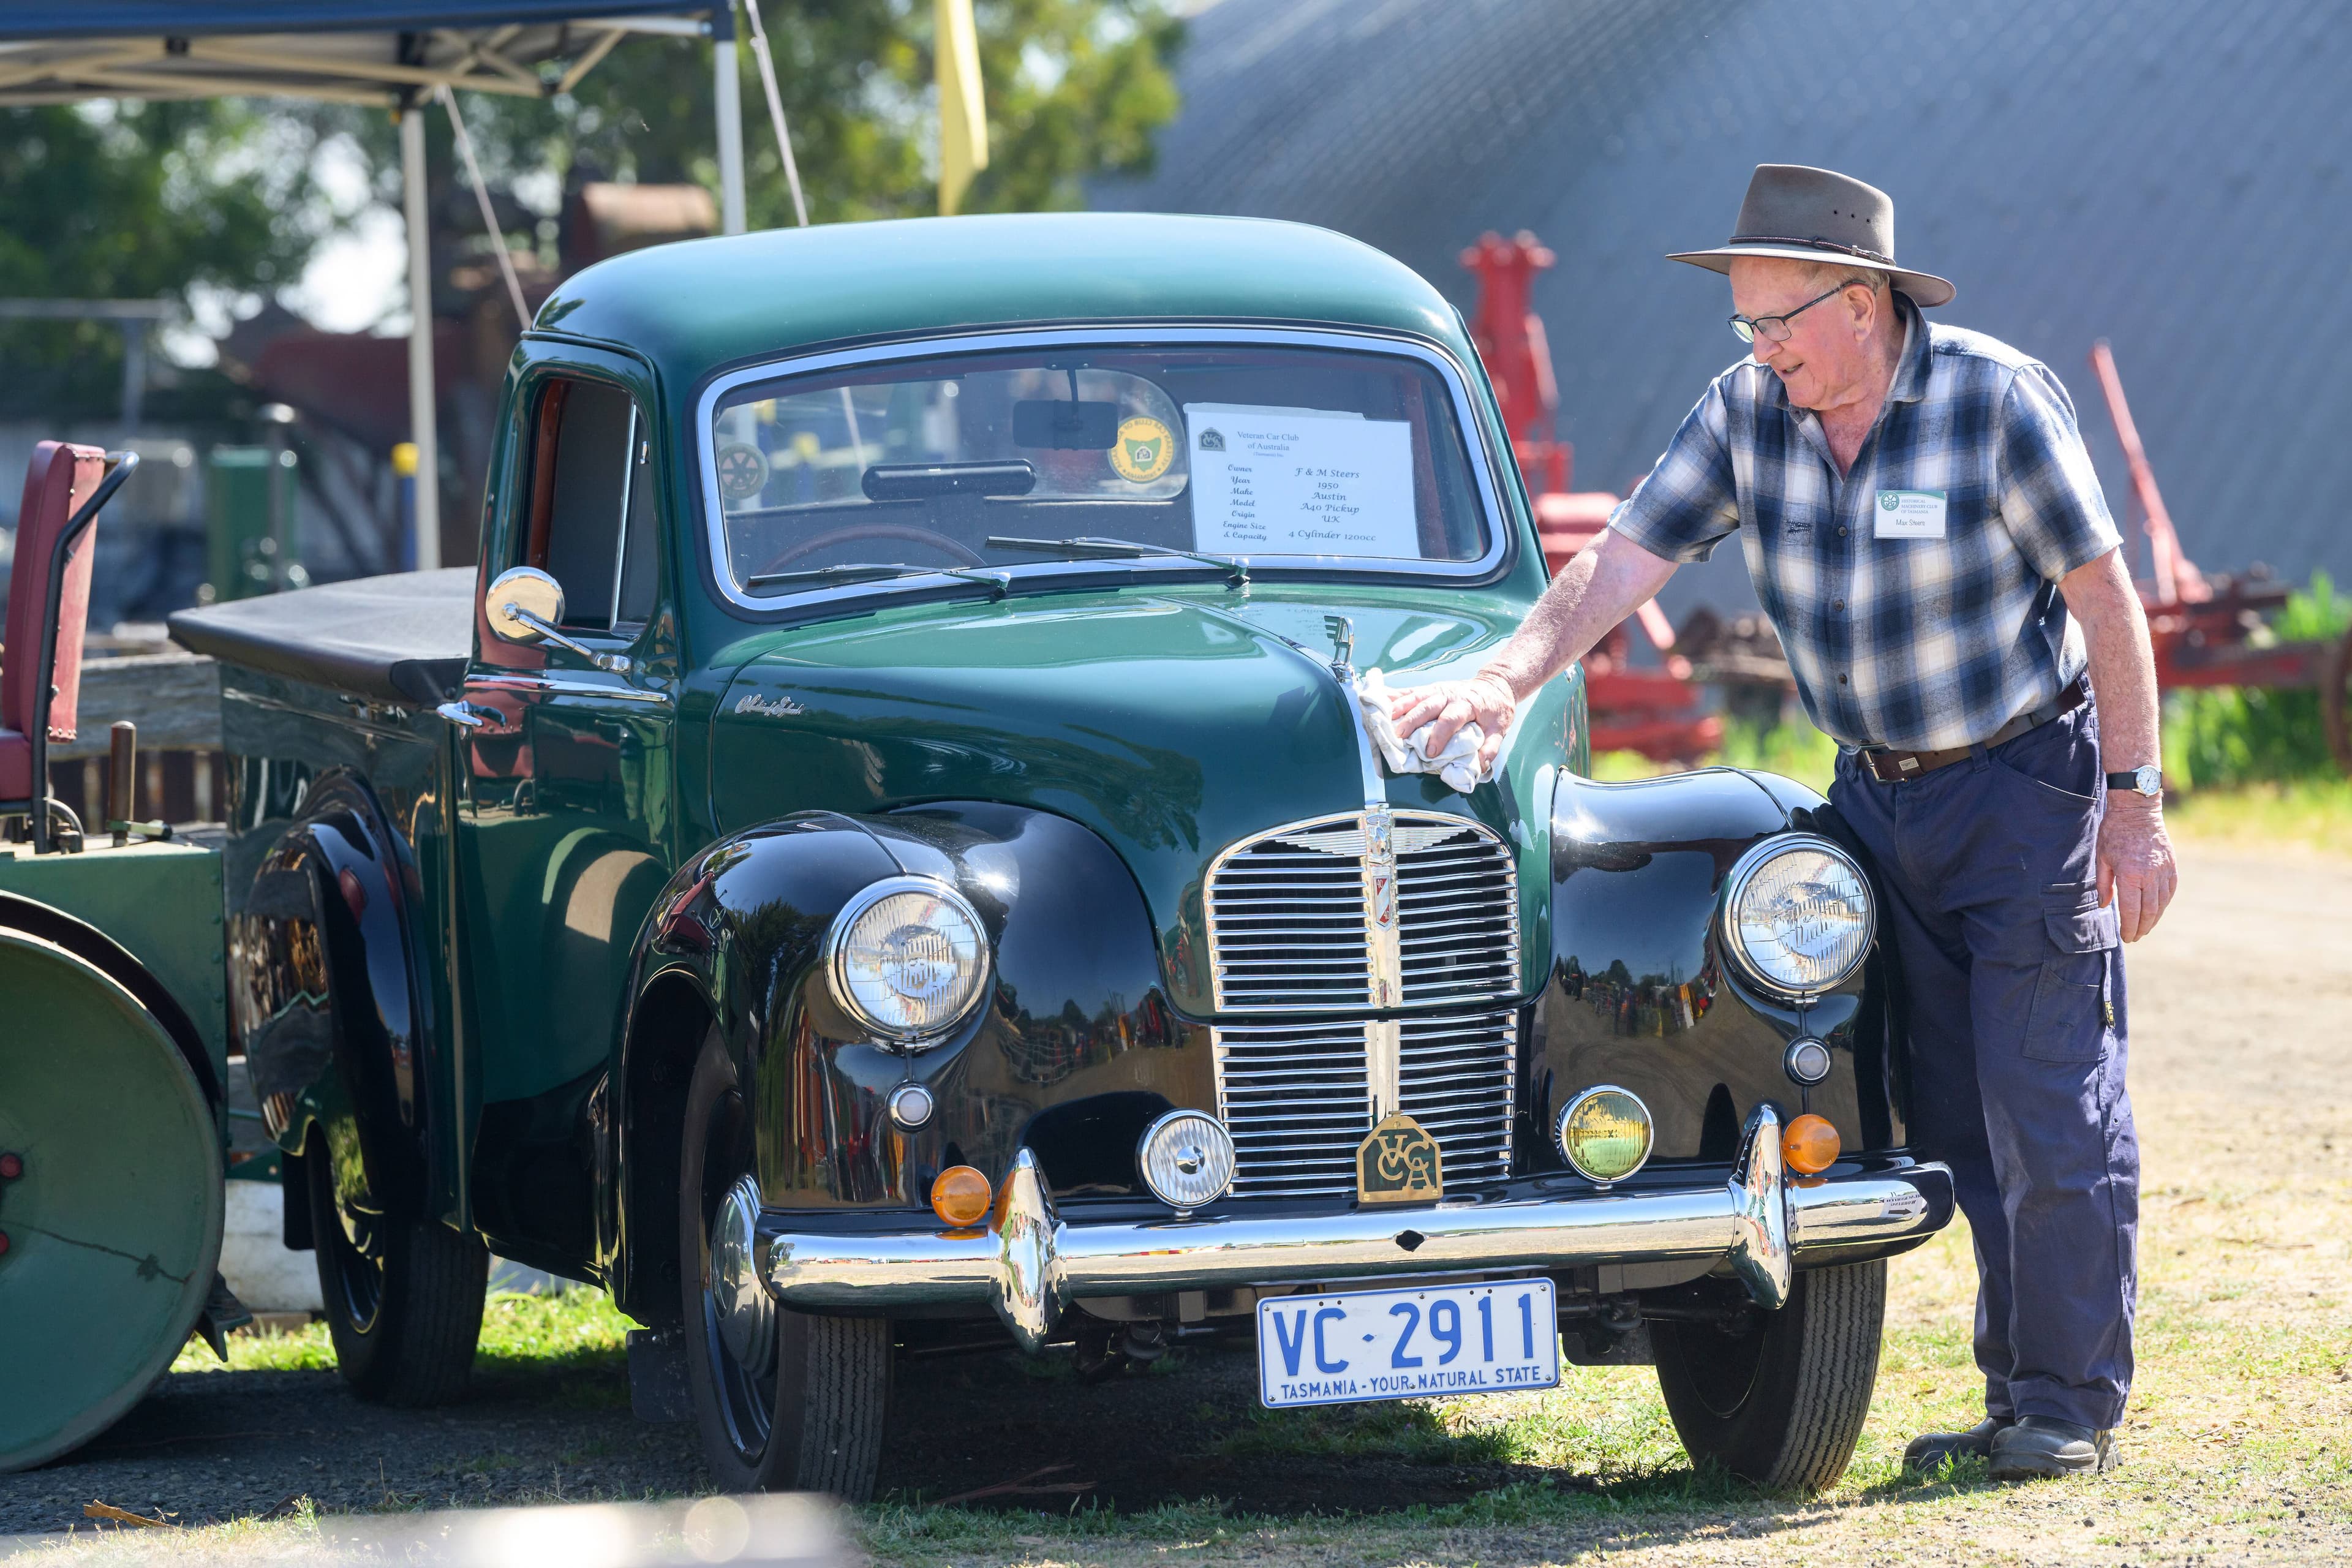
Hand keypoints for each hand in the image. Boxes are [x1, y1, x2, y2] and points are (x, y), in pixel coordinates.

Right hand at [1389, 675, 1515, 774]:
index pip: (1450, 719)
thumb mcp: (1500, 730)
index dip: (1440, 735)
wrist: (1496, 685)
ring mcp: (1438, 690)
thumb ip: (1490, 748)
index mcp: (1468, 704)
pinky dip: (1397, 696)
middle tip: (1399, 736)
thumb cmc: (1496, 710)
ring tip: (1386, 717)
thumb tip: (1479, 766)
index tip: (1431, 752)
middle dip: (1412, 720)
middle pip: (1428, 706)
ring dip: (1400, 706)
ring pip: (1417, 696)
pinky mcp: (1431, 689)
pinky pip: (1412, 692)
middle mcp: (1450, 695)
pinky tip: (1383, 700)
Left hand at [2097, 795, 2178, 941]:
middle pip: (2148, 911)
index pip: (2131, 910)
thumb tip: (2105, 906)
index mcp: (2130, 874)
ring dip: (2154, 919)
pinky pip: (2170, 890)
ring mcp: (2164, 870)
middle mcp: (2150, 875)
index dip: (2129, 927)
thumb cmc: (2114, 833)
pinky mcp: (2172, 866)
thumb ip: (2104, 884)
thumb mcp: (2101, 858)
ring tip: (2145, 928)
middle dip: (2141, 927)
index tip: (2126, 937)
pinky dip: (2164, 904)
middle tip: (2135, 937)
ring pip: (2162, 903)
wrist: (2137, 811)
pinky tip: (2157, 910)